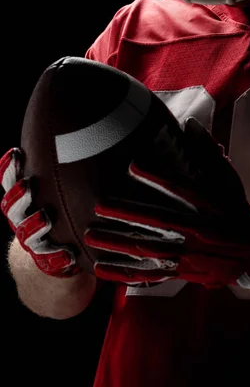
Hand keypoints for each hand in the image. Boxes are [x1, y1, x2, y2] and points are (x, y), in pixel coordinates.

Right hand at [0, 148, 80, 277]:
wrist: (58, 257)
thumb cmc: (64, 212)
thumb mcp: (62, 193)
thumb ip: (65, 174)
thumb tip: (88, 139)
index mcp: (23, 201)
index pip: (10, 181)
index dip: (9, 168)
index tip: (16, 152)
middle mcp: (22, 220)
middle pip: (11, 207)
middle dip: (18, 195)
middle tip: (28, 184)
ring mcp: (33, 242)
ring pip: (26, 234)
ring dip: (33, 226)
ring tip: (44, 218)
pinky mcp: (47, 261)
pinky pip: (49, 262)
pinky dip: (56, 258)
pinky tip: (67, 254)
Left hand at [84, 117, 249, 289]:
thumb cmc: (236, 210)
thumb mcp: (228, 179)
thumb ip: (208, 152)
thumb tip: (190, 123)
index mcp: (208, 206)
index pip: (182, 189)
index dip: (158, 177)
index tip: (133, 165)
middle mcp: (197, 230)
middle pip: (159, 222)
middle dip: (127, 214)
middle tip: (99, 205)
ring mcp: (188, 254)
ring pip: (149, 250)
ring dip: (118, 243)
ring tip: (90, 236)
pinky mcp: (181, 271)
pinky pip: (149, 274)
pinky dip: (124, 273)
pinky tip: (100, 267)